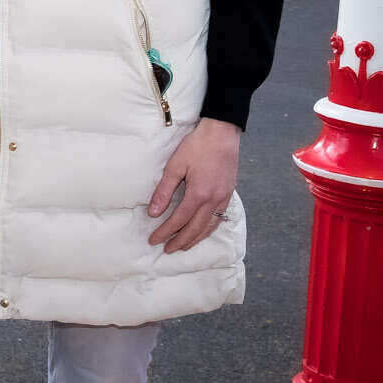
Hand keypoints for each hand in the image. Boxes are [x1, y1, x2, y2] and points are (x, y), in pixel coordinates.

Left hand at [147, 118, 241, 252]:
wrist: (222, 133)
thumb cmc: (197, 146)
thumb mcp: (175, 166)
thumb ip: (164, 191)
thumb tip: (153, 213)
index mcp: (199, 194)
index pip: (179, 220)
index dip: (165, 232)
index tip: (154, 240)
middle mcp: (214, 200)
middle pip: (195, 229)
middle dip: (180, 241)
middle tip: (166, 250)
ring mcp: (224, 198)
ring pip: (209, 226)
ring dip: (195, 239)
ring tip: (182, 246)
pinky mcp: (229, 194)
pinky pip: (219, 218)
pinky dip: (208, 229)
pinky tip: (202, 232)